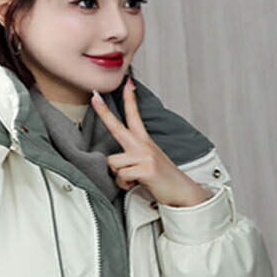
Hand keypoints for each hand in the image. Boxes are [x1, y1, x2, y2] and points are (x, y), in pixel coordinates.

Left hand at [91, 78, 212, 207]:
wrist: (182, 192)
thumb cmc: (163, 178)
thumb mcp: (150, 161)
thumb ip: (133, 156)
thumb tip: (114, 162)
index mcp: (145, 141)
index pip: (135, 116)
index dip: (130, 99)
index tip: (127, 84)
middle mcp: (144, 146)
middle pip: (117, 127)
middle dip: (104, 112)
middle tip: (94, 97)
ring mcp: (145, 156)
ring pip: (113, 162)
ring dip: (119, 175)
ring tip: (131, 179)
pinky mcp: (145, 169)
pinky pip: (121, 176)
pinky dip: (124, 184)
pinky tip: (134, 184)